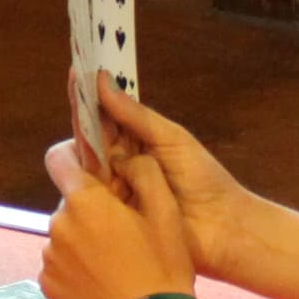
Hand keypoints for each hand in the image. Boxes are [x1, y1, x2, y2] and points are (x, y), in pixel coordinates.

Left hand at [37, 147, 196, 298]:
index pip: (58, 159)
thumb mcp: (166, 213)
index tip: (92, 167)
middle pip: (69, 203)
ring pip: (65, 235)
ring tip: (115, 262)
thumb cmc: (162, 266)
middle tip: (122, 228)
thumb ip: (144, 173)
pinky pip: (60, 264)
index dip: (73, 156)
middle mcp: (58, 225)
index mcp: (85, 202)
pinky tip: (102, 281)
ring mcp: (50, 258)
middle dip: (90, 208)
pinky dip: (75, 267)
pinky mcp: (48, 286)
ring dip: (83, 239)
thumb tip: (125, 158)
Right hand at [51, 81, 259, 266]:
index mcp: (135, 139)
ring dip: (85, 150)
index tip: (76, 70)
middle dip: (83, 119)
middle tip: (78, 101)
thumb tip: (102, 80)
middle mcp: (119, 162)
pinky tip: (86, 171)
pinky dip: (86, 183)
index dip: (90, 94)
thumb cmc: (203, 178)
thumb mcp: (171, 138)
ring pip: (84, 165)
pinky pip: (88, 196)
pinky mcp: (108, 216)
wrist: (222, 227)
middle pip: (89, 137)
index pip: (105, 114)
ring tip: (87, 139)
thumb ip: (135, 114)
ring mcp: (112, 189)